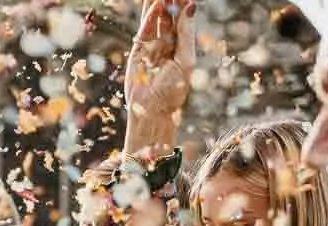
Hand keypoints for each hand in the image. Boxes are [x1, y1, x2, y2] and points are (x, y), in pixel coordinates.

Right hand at [126, 0, 195, 125]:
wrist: (152, 111)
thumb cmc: (174, 90)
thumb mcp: (186, 59)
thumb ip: (186, 33)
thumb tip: (190, 6)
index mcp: (182, 46)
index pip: (183, 20)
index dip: (184, 4)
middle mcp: (167, 44)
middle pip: (169, 16)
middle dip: (171, 1)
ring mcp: (152, 47)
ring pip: (156, 20)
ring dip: (159, 4)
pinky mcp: (137, 52)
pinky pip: (144, 30)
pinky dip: (149, 17)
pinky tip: (155, 3)